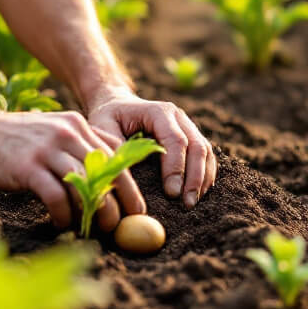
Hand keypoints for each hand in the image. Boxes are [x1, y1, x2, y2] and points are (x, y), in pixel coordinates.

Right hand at [0, 106, 147, 230]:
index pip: (116, 156)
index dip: (129, 185)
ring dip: (93, 212)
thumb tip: (106, 179)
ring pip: (85, 186)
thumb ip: (78, 147)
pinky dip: (64, 215)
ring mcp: (48, 149)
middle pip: (106, 172)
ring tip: (93, 229)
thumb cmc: (16, 138)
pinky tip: (63, 224)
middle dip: (118, 203)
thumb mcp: (53, 132)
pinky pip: (57, 197)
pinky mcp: (29, 167)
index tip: (135, 209)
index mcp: (77, 125)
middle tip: (119, 226)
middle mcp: (67, 133)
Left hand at [85, 86, 216, 208]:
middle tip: (187, 204)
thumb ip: (113, 147)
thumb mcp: (102, 126)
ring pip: (205, 151)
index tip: (171, 193)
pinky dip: (205, 174)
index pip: (175, 140)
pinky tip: (199, 193)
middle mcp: (178, 116)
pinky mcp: (190, 136)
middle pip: (196, 146)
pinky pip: (205, 155)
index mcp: (158, 112)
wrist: (117, 104)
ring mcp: (187, 124)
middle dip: (194, 177)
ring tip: (193, 202)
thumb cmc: (108, 117)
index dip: (176, 168)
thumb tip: (125, 174)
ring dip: (202, 178)